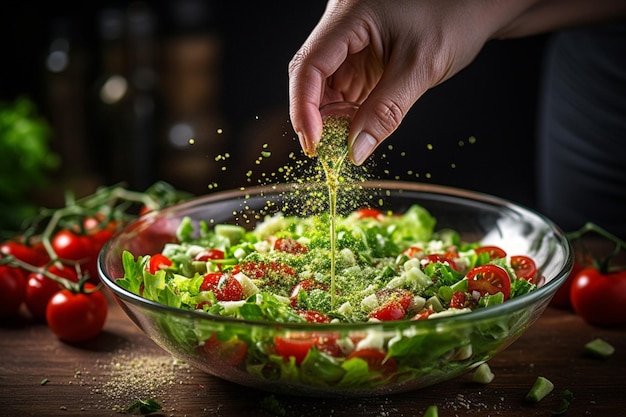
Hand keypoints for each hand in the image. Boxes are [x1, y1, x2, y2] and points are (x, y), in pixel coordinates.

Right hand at [288, 0, 526, 164]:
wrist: (476, 7)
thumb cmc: (455, 17)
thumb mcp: (420, 68)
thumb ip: (386, 110)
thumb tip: (355, 150)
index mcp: (350, 15)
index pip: (310, 64)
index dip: (304, 106)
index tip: (313, 141)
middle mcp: (342, 26)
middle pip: (311, 76)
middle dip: (316, 116)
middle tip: (326, 151)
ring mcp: (350, 41)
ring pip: (325, 86)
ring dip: (331, 117)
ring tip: (344, 142)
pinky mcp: (360, 56)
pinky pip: (344, 88)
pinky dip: (347, 112)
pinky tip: (355, 128)